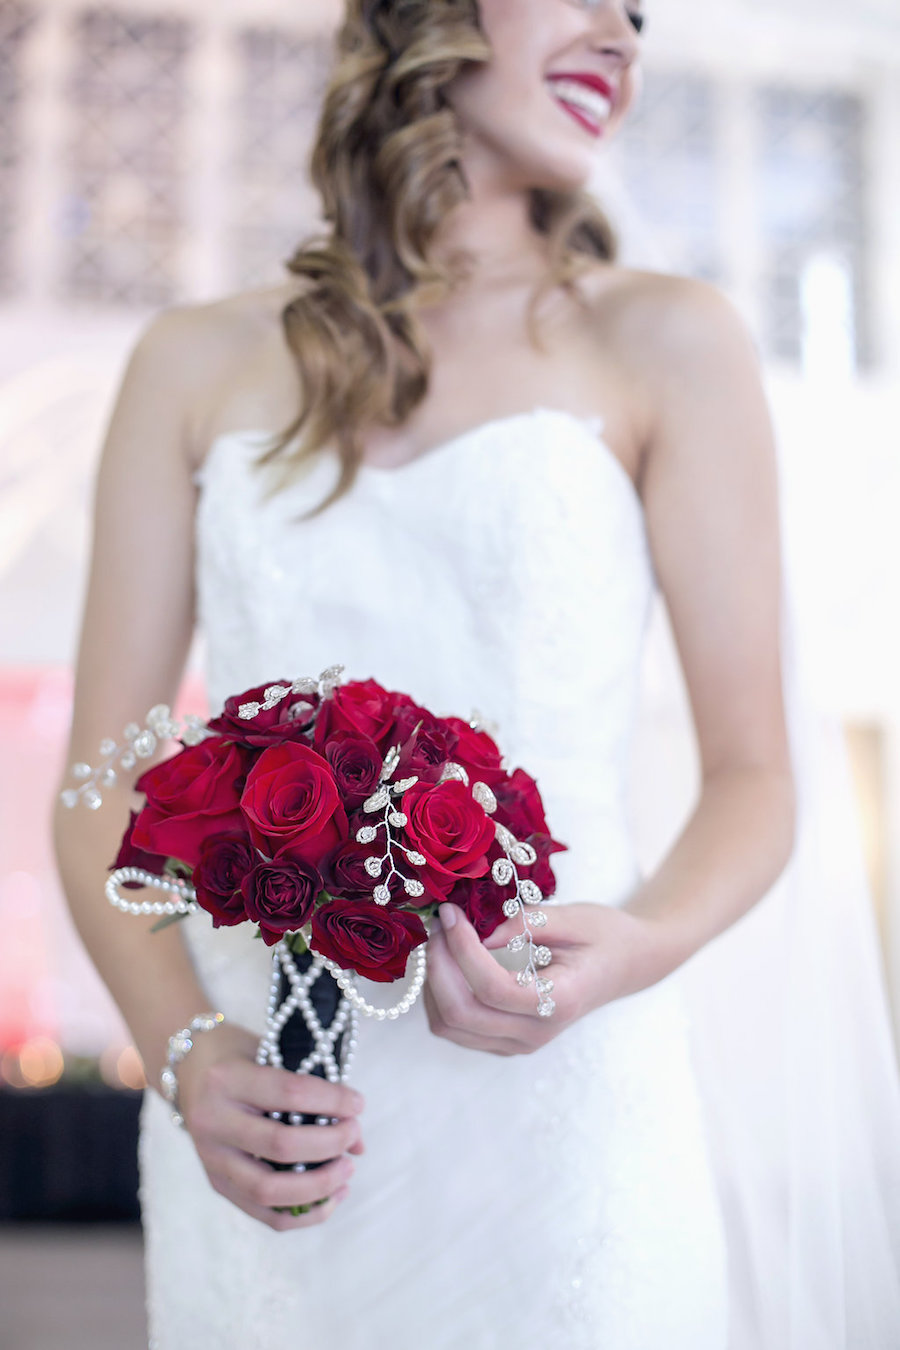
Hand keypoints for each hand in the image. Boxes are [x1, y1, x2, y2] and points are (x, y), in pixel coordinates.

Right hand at [175, 1022, 365, 1230]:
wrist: (186, 1070)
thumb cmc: (238, 1056)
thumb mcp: (270, 1053)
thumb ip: (312, 1089)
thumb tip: (358, 1141)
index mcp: (227, 1079)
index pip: (290, 1093)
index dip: (332, 1101)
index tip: (358, 1104)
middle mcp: (213, 1121)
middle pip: (281, 1146)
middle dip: (330, 1144)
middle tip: (354, 1134)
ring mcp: (211, 1158)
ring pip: (269, 1190)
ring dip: (319, 1186)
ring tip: (347, 1171)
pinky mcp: (216, 1183)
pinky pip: (263, 1213)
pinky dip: (302, 1213)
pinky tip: (331, 1198)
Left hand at [424, 900, 665, 1055]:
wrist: (626, 965)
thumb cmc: (604, 936)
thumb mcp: (572, 918)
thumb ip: (523, 923)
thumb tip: (476, 930)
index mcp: (559, 1000)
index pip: (492, 988)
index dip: (462, 949)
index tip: (451, 912)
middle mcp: (536, 1033)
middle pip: (461, 1015)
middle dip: (438, 965)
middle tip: (438, 924)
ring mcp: (519, 1043)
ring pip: (450, 1027)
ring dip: (434, 982)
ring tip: (440, 939)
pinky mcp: (505, 1041)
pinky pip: (456, 1029)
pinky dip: (440, 996)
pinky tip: (448, 962)